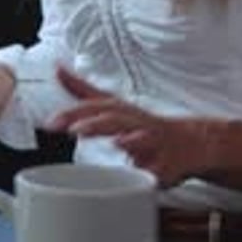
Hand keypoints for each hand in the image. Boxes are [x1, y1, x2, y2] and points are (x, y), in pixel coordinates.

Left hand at [49, 65, 209, 187]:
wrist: (190, 142)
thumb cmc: (144, 125)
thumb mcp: (111, 105)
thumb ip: (83, 90)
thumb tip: (58, 68)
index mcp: (120, 111)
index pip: (94, 107)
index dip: (72, 113)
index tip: (51, 123)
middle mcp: (136, 122)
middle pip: (115, 119)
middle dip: (95, 124)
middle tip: (74, 130)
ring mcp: (154, 141)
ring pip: (142, 137)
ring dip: (129, 140)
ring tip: (117, 142)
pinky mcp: (169, 163)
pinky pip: (162, 168)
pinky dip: (155, 170)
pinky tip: (149, 172)